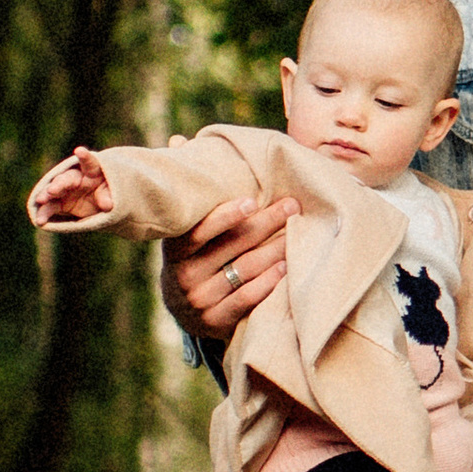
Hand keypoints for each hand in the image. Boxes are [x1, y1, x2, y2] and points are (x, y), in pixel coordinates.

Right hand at [30, 147, 111, 223]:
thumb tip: (107, 205)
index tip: (79, 151)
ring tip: (40, 201)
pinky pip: (50, 208)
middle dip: (58, 184)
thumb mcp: (112, 192)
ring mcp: (65, 190)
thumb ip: (108, 196)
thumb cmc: (107, 192)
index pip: (89, 163)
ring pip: (53, 192)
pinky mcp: (59, 203)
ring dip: (46, 196)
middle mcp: (76, 178)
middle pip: (66, 179)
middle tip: (52, 190)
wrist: (100, 204)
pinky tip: (40, 221)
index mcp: (92, 171)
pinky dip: (44, 214)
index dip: (85, 157)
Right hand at [161, 193, 291, 342]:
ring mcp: (200, 300)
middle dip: (266, 223)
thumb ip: (200, 207)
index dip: (226, 216)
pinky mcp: (216, 321)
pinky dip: (269, 281)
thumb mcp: (188, 237)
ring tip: (297, 233)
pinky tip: (286, 266)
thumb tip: (190, 150)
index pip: (199, 231)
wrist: (185, 311)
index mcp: (175, 251)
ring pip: (244, 269)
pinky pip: (247, 297)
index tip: (253, 201)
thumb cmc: (197, 259)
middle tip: (292, 205)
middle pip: (232, 245)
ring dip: (274, 249)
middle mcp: (184, 276)